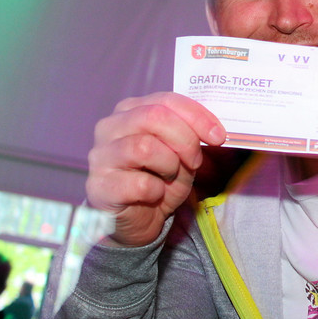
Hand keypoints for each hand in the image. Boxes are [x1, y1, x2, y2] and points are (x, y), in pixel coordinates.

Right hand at [86, 92, 225, 246]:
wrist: (140, 218)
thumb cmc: (160, 177)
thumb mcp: (182, 152)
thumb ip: (192, 134)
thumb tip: (215, 130)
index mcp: (130, 110)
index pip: (166, 100)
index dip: (197, 116)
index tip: (219, 136)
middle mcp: (109, 127)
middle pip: (154, 117)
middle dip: (186, 139)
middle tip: (195, 161)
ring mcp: (100, 156)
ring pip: (144, 147)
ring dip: (170, 165)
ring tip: (170, 176)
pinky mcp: (99, 186)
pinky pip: (139, 183)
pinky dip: (157, 190)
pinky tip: (154, 194)